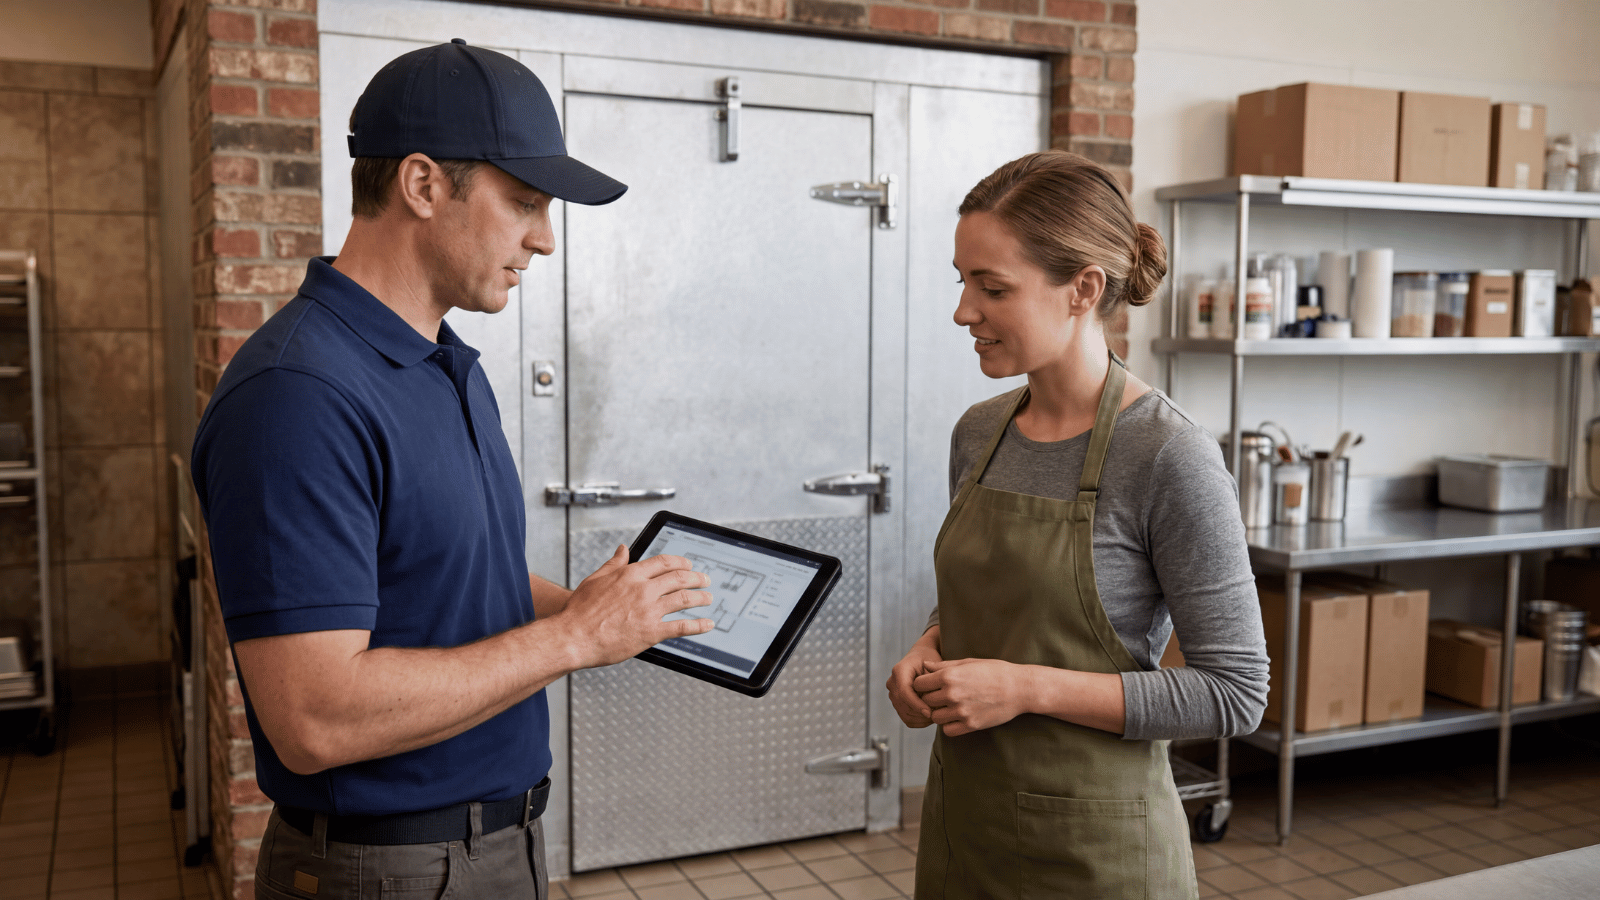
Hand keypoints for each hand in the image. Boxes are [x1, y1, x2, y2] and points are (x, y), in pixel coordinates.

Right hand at [554, 545, 714, 667]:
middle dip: (696, 578)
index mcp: (630, 574)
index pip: (663, 562)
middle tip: (705, 579)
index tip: (688, 565)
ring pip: (684, 599)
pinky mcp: (651, 632)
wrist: (573, 637)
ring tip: (708, 597)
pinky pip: (681, 626)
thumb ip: (614, 564)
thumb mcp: (595, 579)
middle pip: (679, 578)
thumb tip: (623, 549)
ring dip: (700, 597)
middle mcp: (643, 589)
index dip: (680, 562)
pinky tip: (707, 624)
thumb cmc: (579, 611)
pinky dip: (698, 625)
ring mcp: (649, 610)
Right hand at [886, 629, 942, 727]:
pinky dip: (919, 721)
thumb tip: (930, 702)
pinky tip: (930, 717)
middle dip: (921, 713)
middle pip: (903, 705)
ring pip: (905, 714)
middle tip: (938, 715)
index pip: (904, 692)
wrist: (922, 657)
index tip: (930, 713)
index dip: (916, 705)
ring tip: (936, 715)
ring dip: (921, 719)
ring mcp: (893, 693)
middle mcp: (892, 682)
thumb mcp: (933, 665)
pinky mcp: (897, 703)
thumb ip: (931, 682)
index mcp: (899, 670)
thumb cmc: (930, 659)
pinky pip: (906, 718)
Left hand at [913, 658, 1032, 736]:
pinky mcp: (971, 725)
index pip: (919, 684)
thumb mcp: (968, 662)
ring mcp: (961, 711)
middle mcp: (952, 694)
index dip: (923, 684)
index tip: (931, 685)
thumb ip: (944, 666)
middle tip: (941, 696)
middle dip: (931, 698)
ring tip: (950, 707)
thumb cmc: (994, 671)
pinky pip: (948, 730)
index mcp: (949, 676)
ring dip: (940, 713)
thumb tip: (925, 666)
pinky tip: (957, 717)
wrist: (1019, 688)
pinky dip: (949, 725)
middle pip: (926, 701)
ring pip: (935, 717)